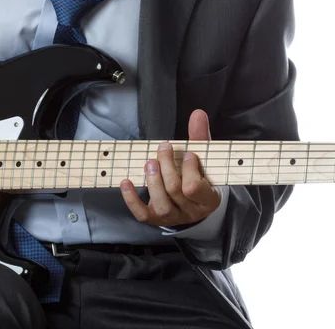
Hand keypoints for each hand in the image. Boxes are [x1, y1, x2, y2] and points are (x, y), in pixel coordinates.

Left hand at [120, 110, 220, 226]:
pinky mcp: (156, 219)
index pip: (195, 188)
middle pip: (175, 191)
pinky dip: (132, 198)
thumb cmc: (201, 176)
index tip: (189, 154)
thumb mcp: (205, 159)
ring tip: (150, 163)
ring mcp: (174, 217)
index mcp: (208, 198)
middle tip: (163, 149)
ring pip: (161, 205)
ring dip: (153, 181)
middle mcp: (192, 212)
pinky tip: (126, 182)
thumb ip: (200, 138)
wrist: (196, 201)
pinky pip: (142, 214)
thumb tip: (197, 114)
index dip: (189, 169)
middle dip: (167, 167)